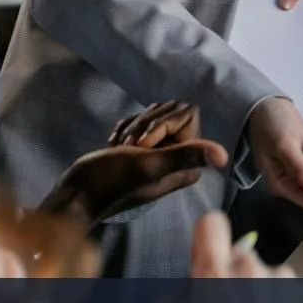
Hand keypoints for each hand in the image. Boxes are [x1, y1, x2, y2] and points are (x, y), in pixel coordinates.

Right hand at [39, 101, 227, 225]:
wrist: (77, 192)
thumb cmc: (109, 180)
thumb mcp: (149, 165)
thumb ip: (185, 156)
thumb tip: (224, 157)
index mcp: (189, 165)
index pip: (188, 113)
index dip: (162, 122)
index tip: (142, 145)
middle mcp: (180, 160)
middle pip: (172, 110)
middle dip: (145, 124)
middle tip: (129, 148)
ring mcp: (161, 155)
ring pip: (154, 114)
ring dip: (133, 127)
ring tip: (121, 149)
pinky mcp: (143, 151)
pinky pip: (139, 122)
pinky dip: (124, 130)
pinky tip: (115, 147)